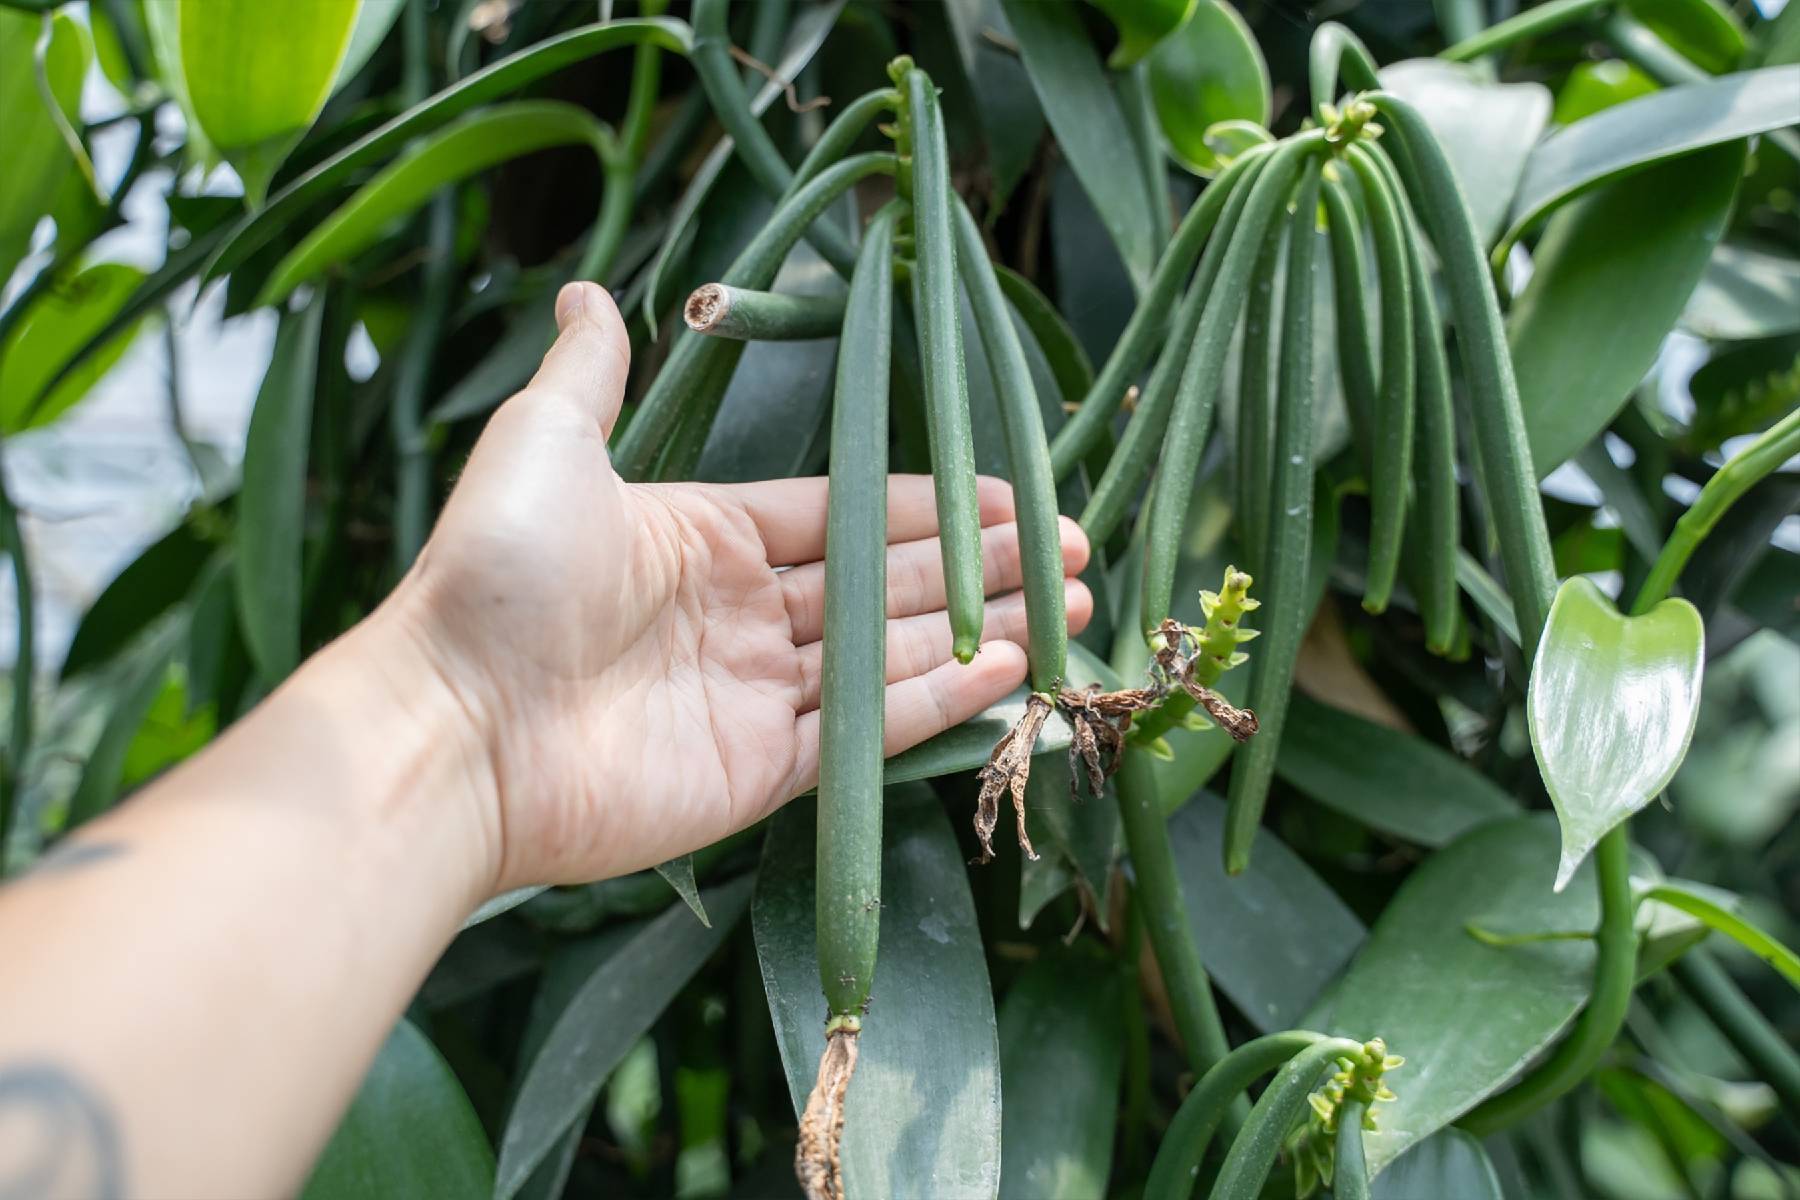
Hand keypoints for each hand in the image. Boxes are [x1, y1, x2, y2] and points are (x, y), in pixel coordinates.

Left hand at [384, 282, 1091, 893]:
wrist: (452, 724)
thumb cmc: (496, 574)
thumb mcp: (546, 445)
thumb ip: (589, 376)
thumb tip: (590, 292)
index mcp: (702, 536)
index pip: (843, 512)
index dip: (928, 502)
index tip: (1009, 493)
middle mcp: (736, 615)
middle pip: (883, 583)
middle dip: (979, 565)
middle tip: (1073, 553)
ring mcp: (748, 697)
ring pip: (888, 657)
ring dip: (979, 631)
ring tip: (1069, 607)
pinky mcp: (754, 774)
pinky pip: (860, 737)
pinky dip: (935, 705)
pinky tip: (1008, 668)